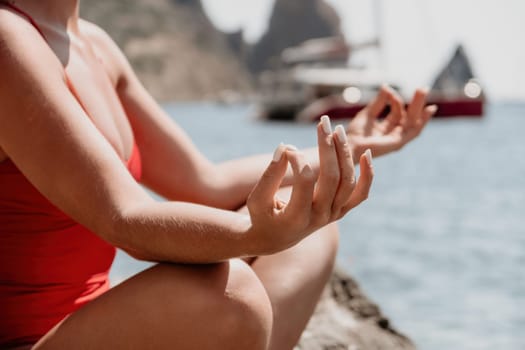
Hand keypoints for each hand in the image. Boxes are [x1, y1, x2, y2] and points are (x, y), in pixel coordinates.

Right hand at [244, 117, 373, 255]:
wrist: (275, 238)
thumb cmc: (262, 215)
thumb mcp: (257, 198)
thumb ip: (270, 175)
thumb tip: (285, 147)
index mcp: (297, 218)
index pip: (305, 181)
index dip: (298, 160)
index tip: (287, 149)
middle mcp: (319, 218)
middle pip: (332, 178)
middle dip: (327, 147)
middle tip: (322, 123)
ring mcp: (333, 215)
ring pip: (348, 182)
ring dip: (345, 154)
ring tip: (337, 130)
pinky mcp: (340, 211)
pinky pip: (360, 194)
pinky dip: (367, 175)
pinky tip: (366, 154)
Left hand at [346, 85, 436, 159]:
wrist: (350, 144)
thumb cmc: (355, 133)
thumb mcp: (368, 113)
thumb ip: (378, 101)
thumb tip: (386, 86)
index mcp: (385, 128)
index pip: (397, 112)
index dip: (395, 100)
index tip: (389, 91)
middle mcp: (393, 134)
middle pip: (409, 117)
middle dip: (416, 102)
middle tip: (423, 88)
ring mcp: (397, 139)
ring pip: (413, 122)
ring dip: (419, 107)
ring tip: (424, 92)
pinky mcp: (398, 143)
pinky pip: (414, 131)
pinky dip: (422, 121)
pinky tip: (428, 111)